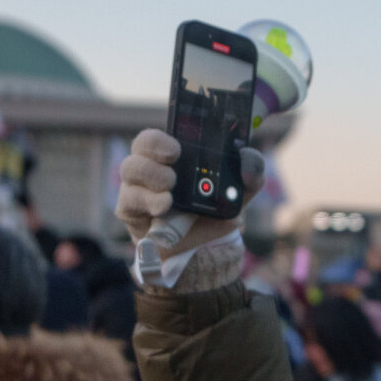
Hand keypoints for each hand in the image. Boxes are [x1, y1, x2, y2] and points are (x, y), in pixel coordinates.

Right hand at [117, 129, 264, 290]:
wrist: (203, 244)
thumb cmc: (214, 208)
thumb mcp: (239, 190)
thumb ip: (251, 170)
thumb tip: (247, 159)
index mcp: (173, 154)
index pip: (156, 136)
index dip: (159, 139)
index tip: (176, 149)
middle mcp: (151, 166)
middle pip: (138, 147)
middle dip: (152, 152)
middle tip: (173, 167)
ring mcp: (137, 187)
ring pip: (129, 170)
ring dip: (150, 177)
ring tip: (169, 195)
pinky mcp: (130, 210)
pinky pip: (128, 201)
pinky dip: (147, 202)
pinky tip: (163, 206)